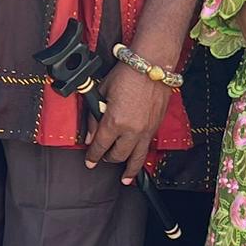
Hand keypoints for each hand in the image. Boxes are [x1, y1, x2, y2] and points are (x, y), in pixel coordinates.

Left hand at [85, 61, 166, 182]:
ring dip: (129, 170)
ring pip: (136, 158)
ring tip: (125, 179)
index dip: (92, 156)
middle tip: (103, 158)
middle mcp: (130, 131)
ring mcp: (146, 131)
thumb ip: (94, 117)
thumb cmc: (126, 74)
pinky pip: (147, 148)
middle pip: (117, 155)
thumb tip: (89, 136)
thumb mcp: (102, 92)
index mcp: (114, 122)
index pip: (99, 147)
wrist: (152, 65)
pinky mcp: (156, 127)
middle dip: (108, 159)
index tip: (89, 161)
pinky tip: (139, 160)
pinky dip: (141, 157)